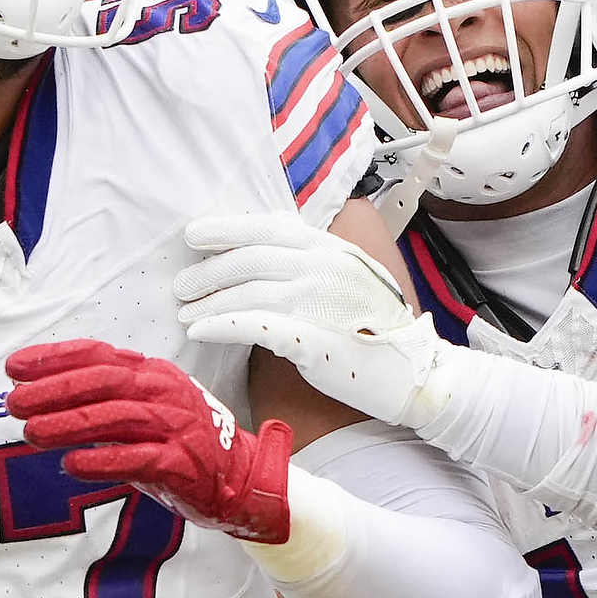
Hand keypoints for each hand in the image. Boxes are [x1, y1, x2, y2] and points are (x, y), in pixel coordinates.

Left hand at [6, 338, 292, 541]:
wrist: (239, 478)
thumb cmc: (180, 443)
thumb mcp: (144, 408)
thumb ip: (103, 399)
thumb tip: (41, 396)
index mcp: (152, 373)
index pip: (98, 355)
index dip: (54, 358)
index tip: (15, 367)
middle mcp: (164, 392)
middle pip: (102, 382)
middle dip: (53, 390)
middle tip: (14, 402)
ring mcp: (175, 427)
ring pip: (116, 417)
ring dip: (68, 424)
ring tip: (30, 432)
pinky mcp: (182, 464)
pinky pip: (138, 459)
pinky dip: (102, 461)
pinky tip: (72, 465)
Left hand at [173, 214, 443, 423]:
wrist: (414, 370)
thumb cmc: (378, 329)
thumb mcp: (350, 277)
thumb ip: (314, 263)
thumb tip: (267, 256)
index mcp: (329, 248)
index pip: (267, 227)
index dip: (227, 229)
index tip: (195, 235)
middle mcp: (320, 267)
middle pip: (248, 260)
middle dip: (208, 271)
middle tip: (182, 285)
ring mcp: (315, 301)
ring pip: (245, 293)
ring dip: (208, 302)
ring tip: (185, 312)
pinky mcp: (308, 338)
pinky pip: (252, 325)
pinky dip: (221, 325)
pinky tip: (200, 330)